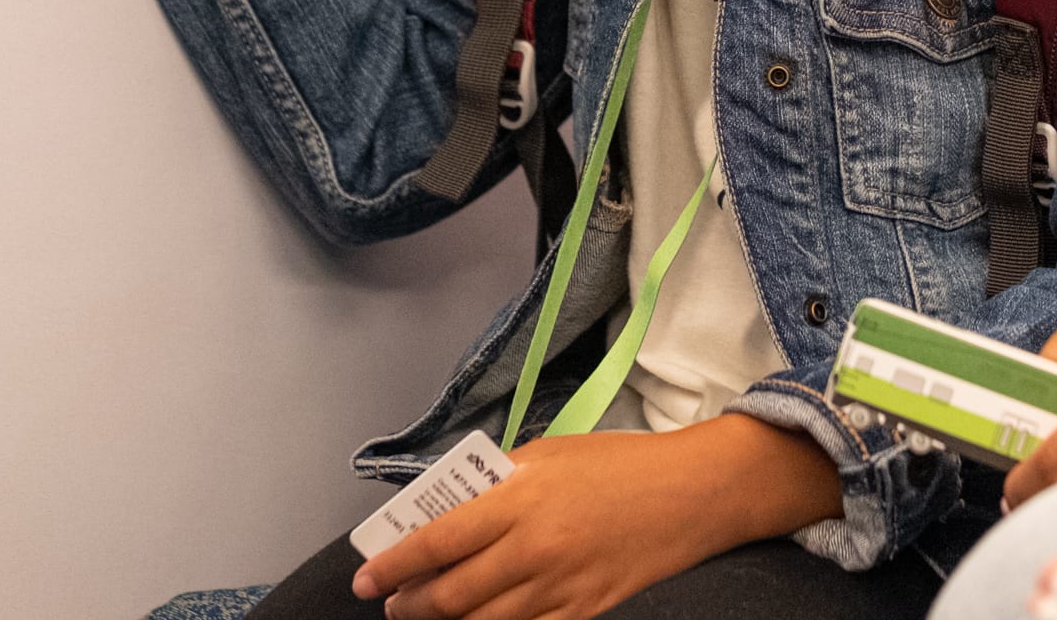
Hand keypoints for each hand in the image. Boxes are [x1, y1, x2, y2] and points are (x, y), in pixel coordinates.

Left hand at [352, 418, 840, 619]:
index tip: (366, 578)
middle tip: (392, 603)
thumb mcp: (550, 452)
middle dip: (410, 605)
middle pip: (451, 595)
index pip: (437, 541)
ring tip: (425, 615)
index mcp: (519, 498)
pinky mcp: (582, 612)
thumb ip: (500, 480)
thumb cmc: (619, 464)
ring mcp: (559, 587)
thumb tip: (453, 507)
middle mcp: (533, 548)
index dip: (394, 565)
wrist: (690, 494)